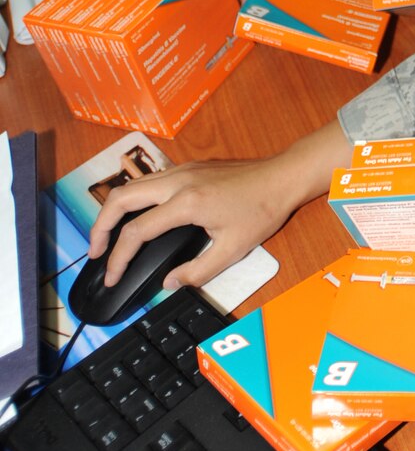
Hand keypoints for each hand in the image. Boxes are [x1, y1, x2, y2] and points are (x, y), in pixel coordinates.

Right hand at [86, 121, 352, 290]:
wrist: (282, 177)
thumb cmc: (262, 211)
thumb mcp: (233, 250)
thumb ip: (197, 271)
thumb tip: (167, 283)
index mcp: (187, 203)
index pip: (137, 232)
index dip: (118, 259)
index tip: (112, 277)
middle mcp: (177, 181)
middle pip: (120, 198)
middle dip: (100, 227)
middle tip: (96, 253)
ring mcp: (181, 170)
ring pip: (131, 184)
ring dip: (113, 210)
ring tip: (108, 237)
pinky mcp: (187, 167)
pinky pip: (147, 180)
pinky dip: (131, 198)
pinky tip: (135, 216)